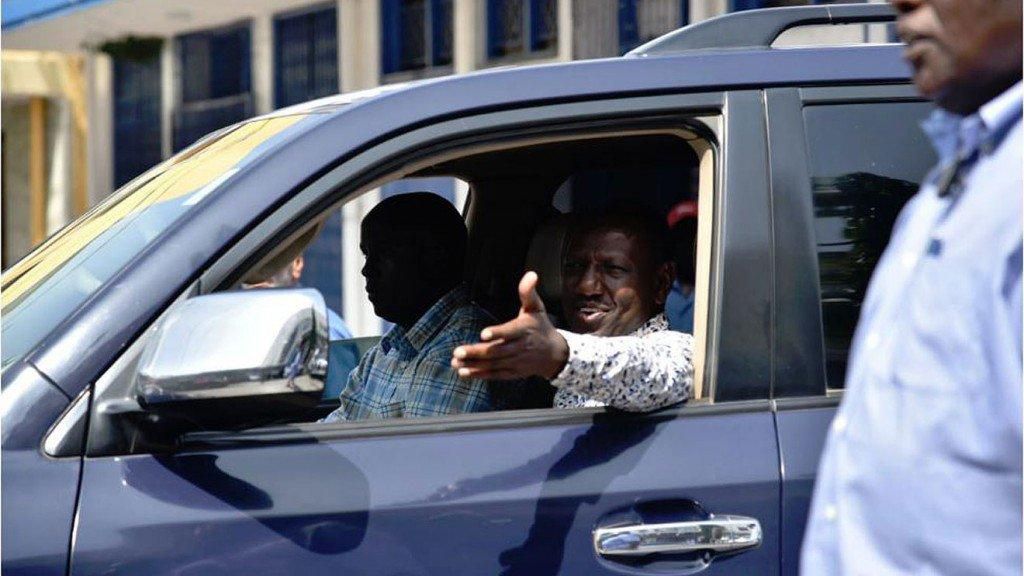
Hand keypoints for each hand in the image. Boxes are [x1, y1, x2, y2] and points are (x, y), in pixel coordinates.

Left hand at [452, 271, 568, 380]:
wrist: (554, 354)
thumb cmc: (541, 327)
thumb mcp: (536, 308)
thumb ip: (528, 293)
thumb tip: (531, 274)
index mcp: (524, 329)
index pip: (511, 332)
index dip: (498, 333)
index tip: (483, 334)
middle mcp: (520, 347)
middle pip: (497, 351)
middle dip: (477, 352)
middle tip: (458, 351)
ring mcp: (516, 362)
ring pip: (493, 364)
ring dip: (473, 364)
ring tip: (455, 362)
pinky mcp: (512, 372)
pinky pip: (495, 374)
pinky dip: (479, 374)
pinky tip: (464, 372)